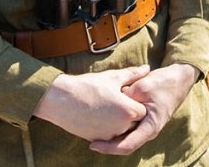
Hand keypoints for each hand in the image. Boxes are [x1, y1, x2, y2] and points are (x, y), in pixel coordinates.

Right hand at [33, 66, 150, 142]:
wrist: (61, 100)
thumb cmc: (88, 85)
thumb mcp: (113, 77)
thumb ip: (133, 74)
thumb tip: (147, 68)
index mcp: (128, 110)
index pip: (143, 110)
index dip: (136, 102)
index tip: (127, 94)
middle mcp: (121, 127)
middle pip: (134, 122)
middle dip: (129, 112)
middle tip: (117, 100)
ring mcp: (109, 135)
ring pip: (122, 130)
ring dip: (119, 121)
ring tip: (107, 106)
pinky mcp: (98, 139)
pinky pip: (110, 135)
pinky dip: (108, 126)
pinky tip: (99, 114)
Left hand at [90, 63, 200, 154]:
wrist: (178, 79)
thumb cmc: (162, 83)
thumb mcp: (141, 88)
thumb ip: (125, 99)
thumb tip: (108, 106)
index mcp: (150, 127)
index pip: (126, 146)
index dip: (108, 148)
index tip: (93, 144)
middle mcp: (147, 131)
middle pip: (124, 145)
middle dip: (106, 145)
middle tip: (88, 139)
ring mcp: (145, 126)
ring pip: (124, 138)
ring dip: (110, 137)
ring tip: (92, 132)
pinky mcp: (142, 121)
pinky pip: (127, 129)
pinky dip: (116, 128)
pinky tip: (103, 122)